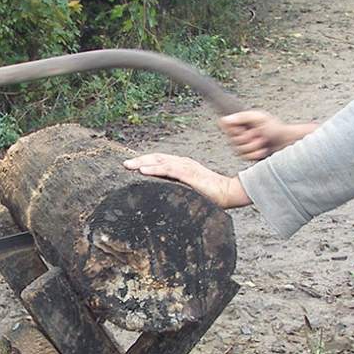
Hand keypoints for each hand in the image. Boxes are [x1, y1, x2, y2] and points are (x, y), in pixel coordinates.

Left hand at [123, 154, 251, 208]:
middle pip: (157, 158)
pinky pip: (168, 170)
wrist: (229, 193)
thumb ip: (179, 188)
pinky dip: (154, 169)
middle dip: (139, 160)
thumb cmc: (213, 194)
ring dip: (143, 163)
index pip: (160, 161)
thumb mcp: (190, 190)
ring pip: (160, 162)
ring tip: (129, 166)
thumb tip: (164, 195)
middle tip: (124, 165)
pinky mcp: (189, 174)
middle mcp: (183, 163)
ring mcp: (186, 167)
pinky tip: (143, 171)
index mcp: (183, 166)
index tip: (132, 166)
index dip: (145, 161)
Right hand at [218, 110, 318, 159]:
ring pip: (238, 150)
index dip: (234, 129)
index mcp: (242, 123)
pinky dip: (255, 154)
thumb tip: (224, 119)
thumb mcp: (259, 118)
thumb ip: (241, 117)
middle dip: (247, 139)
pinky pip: (244, 158)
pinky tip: (262, 151)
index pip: (226, 126)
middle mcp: (241, 134)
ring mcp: (245, 146)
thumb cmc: (277, 129)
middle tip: (259, 135)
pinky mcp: (249, 156)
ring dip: (252, 147)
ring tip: (263, 143)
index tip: (244, 128)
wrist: (288, 144)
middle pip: (232, 140)